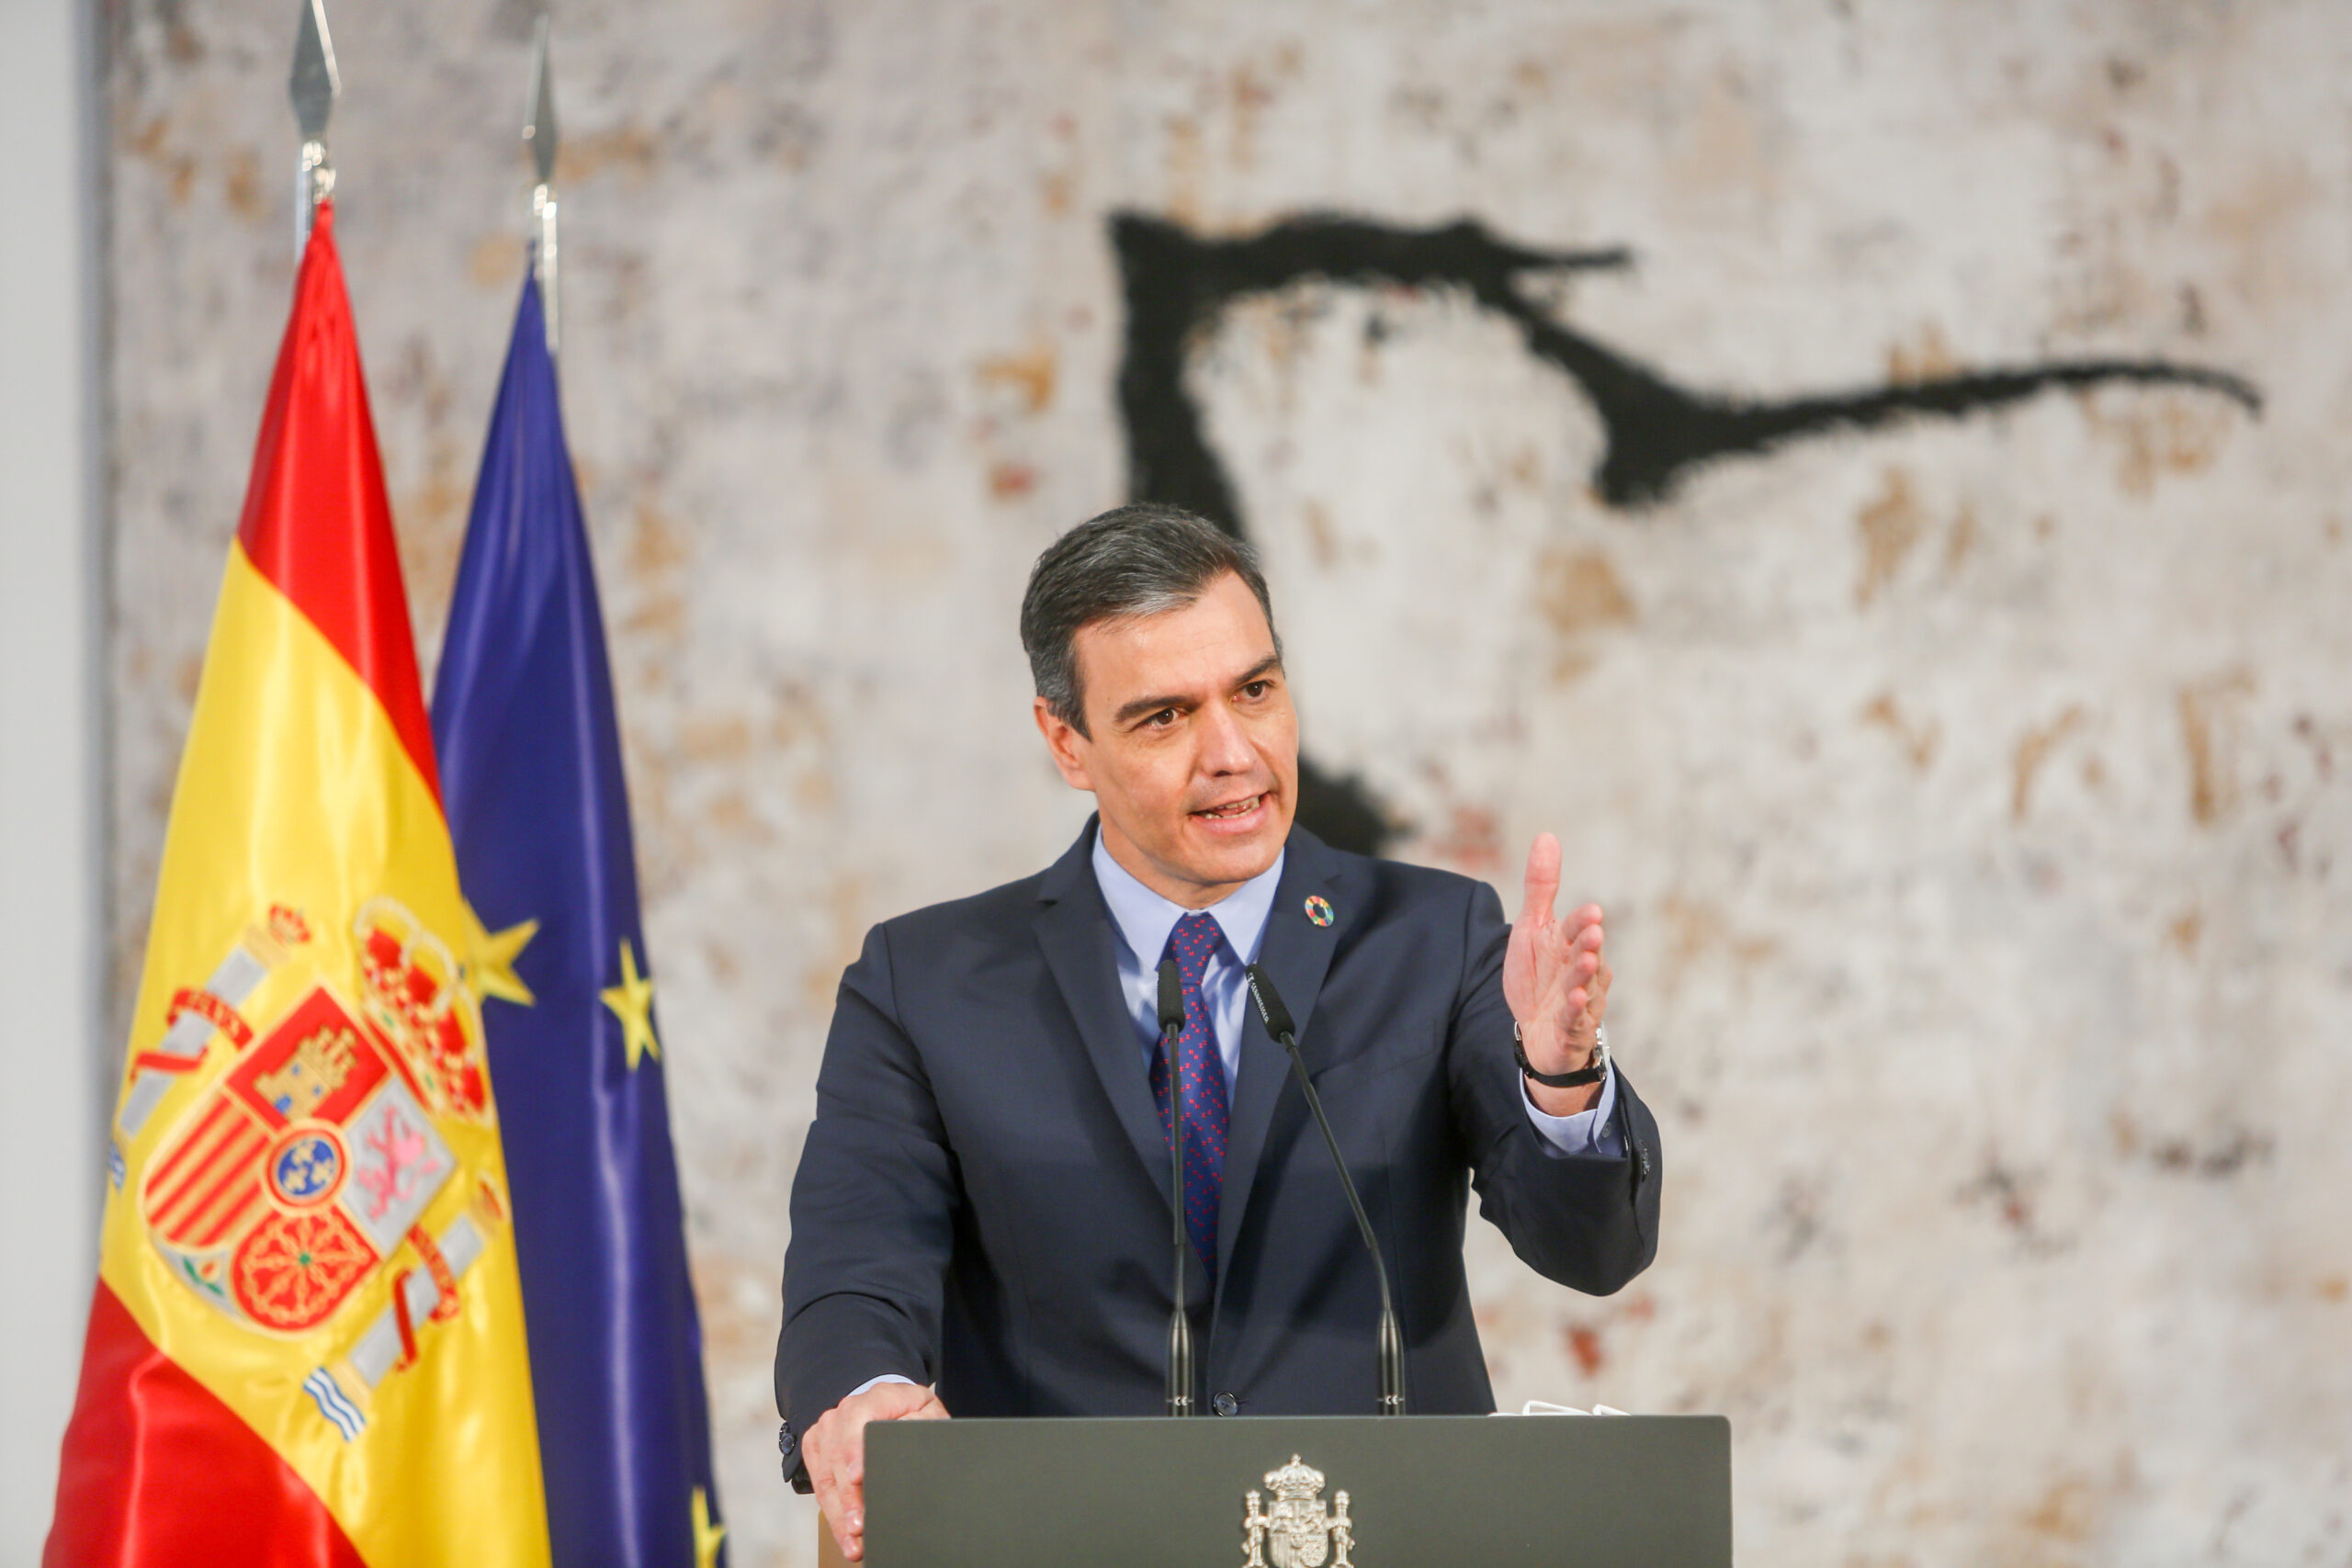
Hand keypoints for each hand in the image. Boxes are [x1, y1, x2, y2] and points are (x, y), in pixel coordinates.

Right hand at [804, 1381, 948, 1561]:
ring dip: (838, 1513)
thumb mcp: (927, 1412)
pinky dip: (831, 1511)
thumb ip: (921, 1425)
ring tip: (853, 1540)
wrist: (890, 1404)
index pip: (857, 1419)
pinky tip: (843, 1531)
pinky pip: (818, 1483)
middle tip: (859, 1526)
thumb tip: (909, 1444)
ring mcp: (826, 1429)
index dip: (855, 1450)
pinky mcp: (816, 1447)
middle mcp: (843, 1411)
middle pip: (839, 1457)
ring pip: (826, 1476)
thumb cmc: (911, 1412)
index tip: (858, 1478)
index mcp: (874, 1397)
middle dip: (848, 1497)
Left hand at [1502, 833, 1611, 1115]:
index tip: (1592, 912)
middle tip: (1593, 932)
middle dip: (1590, 944)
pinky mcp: (1573, 1027)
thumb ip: (1541, 886)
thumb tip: (1547, 836)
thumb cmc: (1539, 974)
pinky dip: (1576, 1009)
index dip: (1582, 921)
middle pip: (1586, 954)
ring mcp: (1581, 999)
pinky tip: (1574, 1000)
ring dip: (1585, 975)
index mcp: (1570, 943)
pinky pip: (1575, 1018)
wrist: (1536, 1029)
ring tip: (1586, 961)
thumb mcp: (1532, 928)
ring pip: (1586, 985)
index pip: (1577, 928)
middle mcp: (1582, 969)